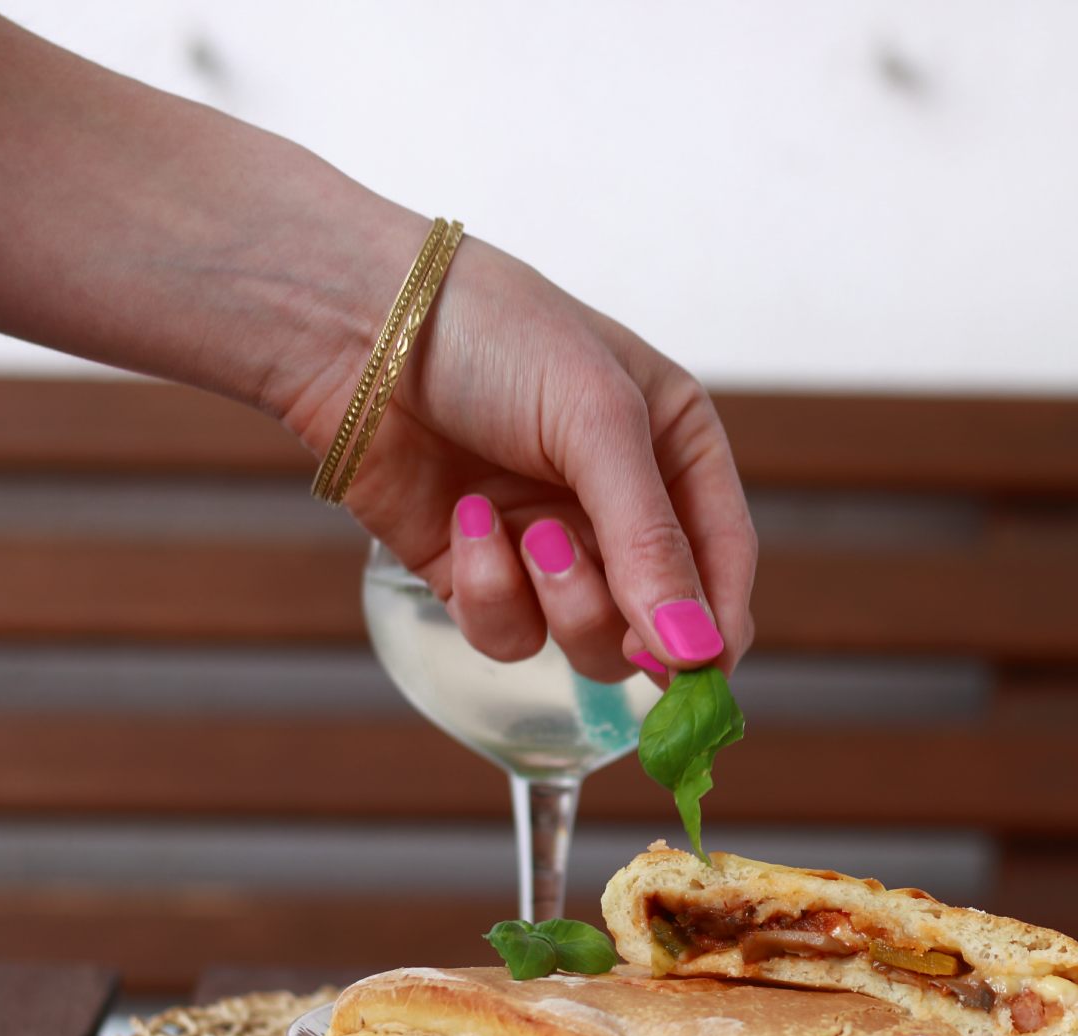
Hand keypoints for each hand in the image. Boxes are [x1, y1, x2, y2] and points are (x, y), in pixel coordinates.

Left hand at [282, 225, 756, 680]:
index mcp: (674, 449)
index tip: (703, 671)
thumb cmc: (494, 337)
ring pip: (588, 639)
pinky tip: (467, 522)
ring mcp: (548, 542)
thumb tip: (697, 655)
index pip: (723, 557)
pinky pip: (510, 632)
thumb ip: (651, 543)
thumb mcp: (597, 424)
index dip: (717, 619)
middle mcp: (619, 504)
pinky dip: (492, 592)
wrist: (354, 321)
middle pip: (661, 619)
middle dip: (633, 621)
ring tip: (527, 534)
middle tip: (620, 627)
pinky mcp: (477, 572)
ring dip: (563, 601)